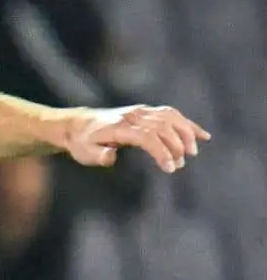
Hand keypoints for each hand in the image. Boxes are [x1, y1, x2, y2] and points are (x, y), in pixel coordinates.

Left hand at [64, 104, 208, 172]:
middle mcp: (133, 116)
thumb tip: (110, 158)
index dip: (162, 151)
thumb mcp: (84, 152)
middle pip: (162, 127)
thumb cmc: (82, 142)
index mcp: (120, 127)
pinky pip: (171, 114)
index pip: (147, 136)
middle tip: (179, 165)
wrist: (77, 124)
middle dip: (175, 146)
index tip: (170, 167)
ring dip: (186, 133)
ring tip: (192, 152)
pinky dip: (187, 124)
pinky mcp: (146, 111)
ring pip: (171, 117)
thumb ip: (98, 155)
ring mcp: (141, 111)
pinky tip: (202, 135)